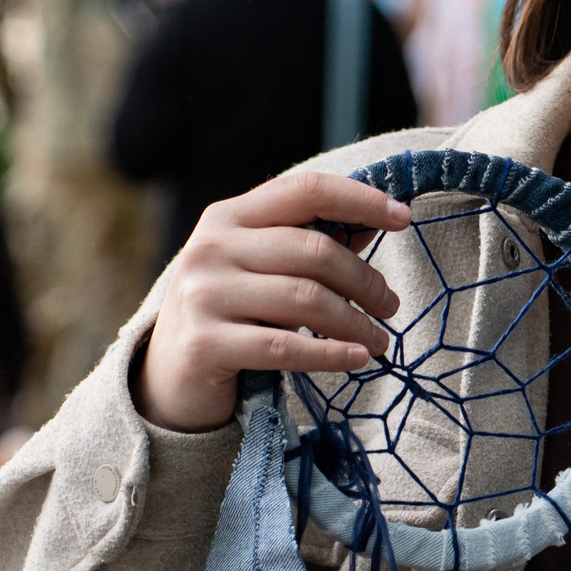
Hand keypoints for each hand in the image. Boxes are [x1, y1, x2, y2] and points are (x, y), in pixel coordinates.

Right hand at [132, 170, 412, 432]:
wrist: (167, 380)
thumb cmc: (229, 316)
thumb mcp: (260, 270)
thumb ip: (306, 246)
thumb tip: (370, 227)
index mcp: (227, 217)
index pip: (304, 190)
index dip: (359, 199)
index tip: (403, 218)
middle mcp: (211, 247)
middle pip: (314, 251)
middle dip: (364, 280)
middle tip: (390, 306)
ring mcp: (203, 294)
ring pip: (305, 300)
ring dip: (355, 323)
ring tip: (381, 340)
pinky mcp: (204, 343)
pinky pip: (284, 346)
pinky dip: (330, 354)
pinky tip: (358, 358)